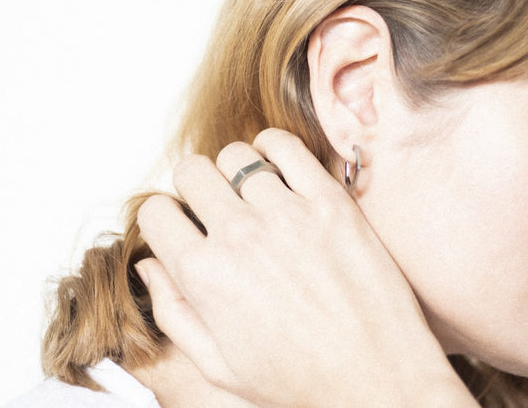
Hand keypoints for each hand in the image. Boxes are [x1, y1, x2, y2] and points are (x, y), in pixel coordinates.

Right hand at [136, 129, 475, 406]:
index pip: (155, 211)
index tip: (181, 227)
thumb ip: (172, 312)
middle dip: (194, 187)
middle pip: (191, 171)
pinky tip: (277, 171)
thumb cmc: (302, 380)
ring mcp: (287, 214)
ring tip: (251, 195)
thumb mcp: (219, 366)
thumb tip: (150, 266)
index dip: (163, 219)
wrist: (378, 380)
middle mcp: (240, 237)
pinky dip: (273, 148)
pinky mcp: (330, 202)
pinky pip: (286, 145)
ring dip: (236, 172)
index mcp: (205, 277)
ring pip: (236, 155)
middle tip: (213, 207)